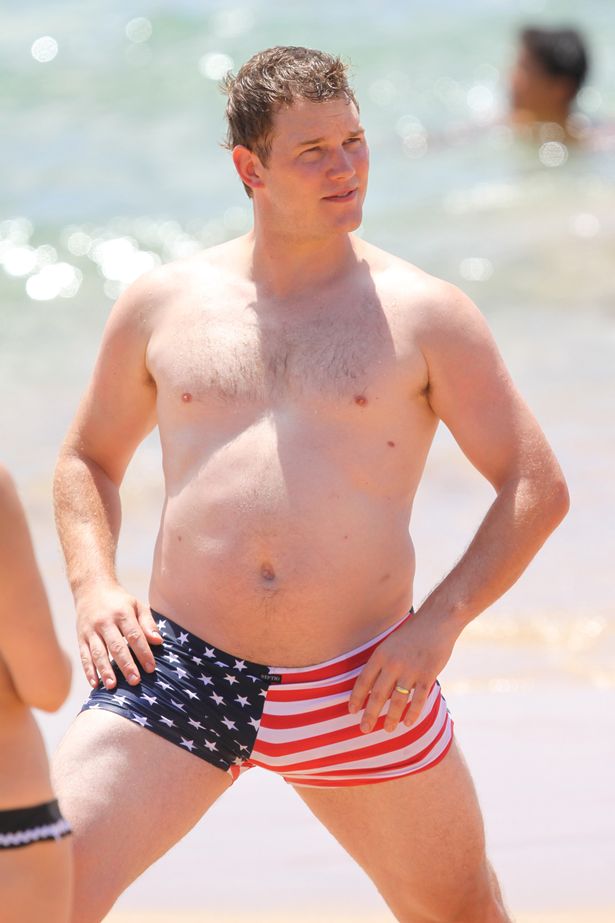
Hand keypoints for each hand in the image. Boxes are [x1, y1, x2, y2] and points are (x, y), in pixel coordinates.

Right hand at [75, 583, 163, 689]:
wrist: (91, 589)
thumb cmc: (120, 601)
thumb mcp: (136, 605)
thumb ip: (147, 623)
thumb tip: (158, 641)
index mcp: (122, 613)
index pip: (134, 636)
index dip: (143, 652)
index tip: (151, 668)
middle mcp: (105, 622)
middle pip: (116, 646)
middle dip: (126, 665)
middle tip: (135, 681)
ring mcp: (91, 630)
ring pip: (98, 653)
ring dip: (105, 671)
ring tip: (112, 686)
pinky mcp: (81, 637)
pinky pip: (84, 656)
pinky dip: (89, 670)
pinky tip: (95, 684)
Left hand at [348, 608, 459, 733]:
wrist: (436, 621)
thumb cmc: (411, 634)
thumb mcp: (390, 645)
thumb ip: (382, 665)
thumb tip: (372, 689)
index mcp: (380, 655)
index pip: (363, 681)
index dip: (356, 698)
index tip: (351, 711)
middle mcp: (393, 663)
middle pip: (378, 695)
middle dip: (370, 714)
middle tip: (364, 729)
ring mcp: (411, 670)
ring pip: (398, 701)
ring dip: (392, 718)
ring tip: (388, 729)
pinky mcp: (427, 675)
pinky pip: (418, 699)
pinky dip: (412, 713)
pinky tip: (408, 723)